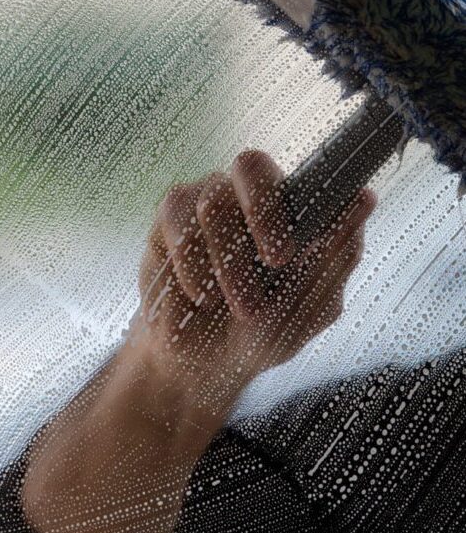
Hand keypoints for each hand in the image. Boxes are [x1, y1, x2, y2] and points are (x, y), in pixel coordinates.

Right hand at [131, 149, 376, 414]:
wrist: (204, 368)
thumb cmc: (265, 332)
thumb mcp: (309, 307)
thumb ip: (336, 255)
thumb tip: (365, 197)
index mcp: (290, 207)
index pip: (303, 169)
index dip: (305, 194)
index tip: (290, 252)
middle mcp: (246, 194)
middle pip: (251, 164)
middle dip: (263, 214)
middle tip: (273, 264)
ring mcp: (203, 202)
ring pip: (212, 204)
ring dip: (228, 265)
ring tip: (236, 307)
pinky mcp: (167, 223)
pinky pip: (177, 228)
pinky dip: (191, 269)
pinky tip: (199, 298)